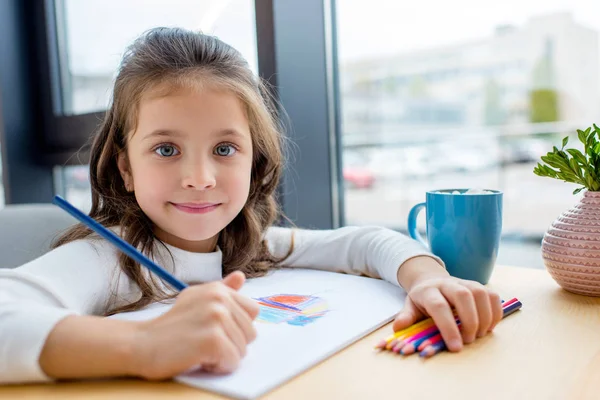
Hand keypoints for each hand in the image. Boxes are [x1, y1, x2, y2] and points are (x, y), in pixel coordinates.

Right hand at [132, 271, 259, 379]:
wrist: (141, 344)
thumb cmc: (170, 327)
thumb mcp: (196, 300)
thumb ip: (222, 290)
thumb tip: (241, 276)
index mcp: (218, 289)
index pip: (253, 312)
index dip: (236, 326)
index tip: (213, 329)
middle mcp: (219, 299)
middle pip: (251, 333)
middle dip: (231, 344)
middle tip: (203, 341)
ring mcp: (216, 318)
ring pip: (242, 350)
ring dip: (223, 357)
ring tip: (198, 349)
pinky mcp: (213, 340)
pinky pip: (232, 362)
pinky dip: (218, 367)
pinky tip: (198, 358)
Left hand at [393, 275, 502, 351]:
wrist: (431, 280)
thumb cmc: (422, 299)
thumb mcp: (410, 307)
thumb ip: (406, 317)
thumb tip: (398, 328)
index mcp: (428, 291)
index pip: (438, 306)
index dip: (448, 327)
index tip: (455, 347)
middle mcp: (447, 283)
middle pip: (463, 296)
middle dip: (469, 321)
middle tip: (468, 340)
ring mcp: (465, 282)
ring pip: (480, 293)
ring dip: (484, 317)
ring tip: (479, 335)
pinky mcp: (479, 285)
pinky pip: (493, 296)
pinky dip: (495, 313)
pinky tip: (488, 327)